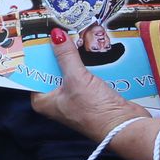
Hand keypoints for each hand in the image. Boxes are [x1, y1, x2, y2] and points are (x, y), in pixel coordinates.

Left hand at [32, 28, 147, 141]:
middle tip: (61, 32)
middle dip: (59, 53)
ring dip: (76, 58)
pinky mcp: (91, 95)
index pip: (35, 73)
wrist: (125, 127)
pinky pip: (86, 75)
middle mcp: (56, 100)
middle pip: (53, 70)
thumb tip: (56, 35)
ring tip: (76, 37)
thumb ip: (66, 56)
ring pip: (71, 71)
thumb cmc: (95, 110)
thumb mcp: (77, 78)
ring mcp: (74, 98)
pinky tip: (92, 51)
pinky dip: (89, 65)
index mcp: (43, 101)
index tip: (41, 36)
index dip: (39, 55)